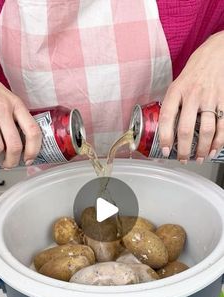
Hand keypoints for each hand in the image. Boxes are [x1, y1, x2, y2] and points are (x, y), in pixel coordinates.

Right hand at [0, 72, 41, 168]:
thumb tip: (24, 144)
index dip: (33, 150)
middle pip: (14, 144)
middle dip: (12, 161)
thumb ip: (17, 117)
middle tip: (9, 165)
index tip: (29, 159)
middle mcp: (2, 108)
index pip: (33, 131)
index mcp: (16, 104)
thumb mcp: (8, 99)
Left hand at [158, 31, 223, 162]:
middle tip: (183, 159)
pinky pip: (223, 125)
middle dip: (185, 150)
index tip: (166, 150)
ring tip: (199, 158)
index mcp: (177, 90)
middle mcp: (193, 94)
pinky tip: (214, 149)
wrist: (217, 52)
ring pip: (207, 131)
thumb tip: (166, 129)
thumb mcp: (178, 83)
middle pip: (187, 129)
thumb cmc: (195, 70)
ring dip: (203, 149)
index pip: (167, 117)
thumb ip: (173, 104)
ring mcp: (211, 97)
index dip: (165, 137)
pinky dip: (219, 141)